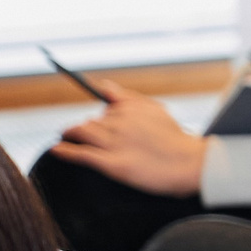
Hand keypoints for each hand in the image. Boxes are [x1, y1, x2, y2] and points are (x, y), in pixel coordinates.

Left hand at [47, 88, 205, 196]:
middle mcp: (118, 123)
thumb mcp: (156, 109)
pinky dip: (66, 151)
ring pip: (82, 134)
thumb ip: (128, 96)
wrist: (193, 165)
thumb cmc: (176, 139)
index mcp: (128, 108)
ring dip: (71, 134)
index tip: (92, 120)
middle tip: (88, 137)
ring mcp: (114, 144)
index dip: (100, 117)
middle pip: (91, 122)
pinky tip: (57, 149)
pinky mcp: (112, 164)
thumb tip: (101, 86)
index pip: (104, 108)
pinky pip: (81, 154)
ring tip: (67, 137)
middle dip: (88, 128)